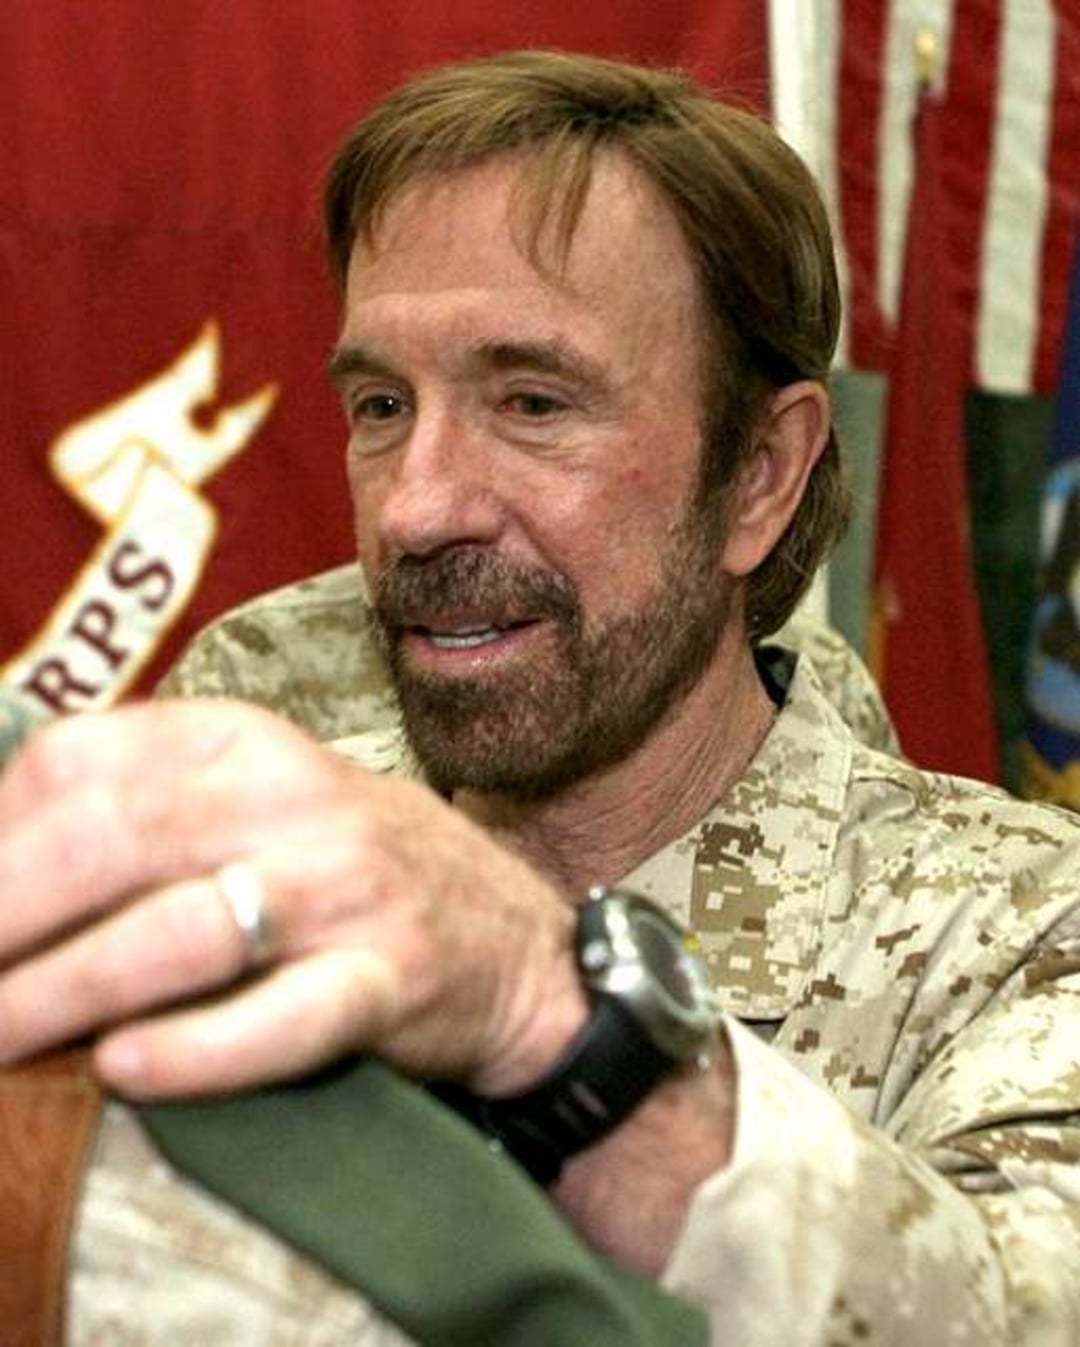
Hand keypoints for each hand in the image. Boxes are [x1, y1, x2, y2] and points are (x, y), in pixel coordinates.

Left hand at [0, 699, 585, 1097]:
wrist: (506, 934)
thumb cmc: (341, 868)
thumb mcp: (251, 798)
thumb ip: (138, 805)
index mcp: (243, 740)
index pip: (80, 763)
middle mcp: (293, 798)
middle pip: (114, 841)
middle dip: (3, 920)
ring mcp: (346, 888)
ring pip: (183, 934)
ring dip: (64, 995)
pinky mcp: (390, 978)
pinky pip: (283, 1017)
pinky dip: (196, 1051)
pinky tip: (124, 1071)